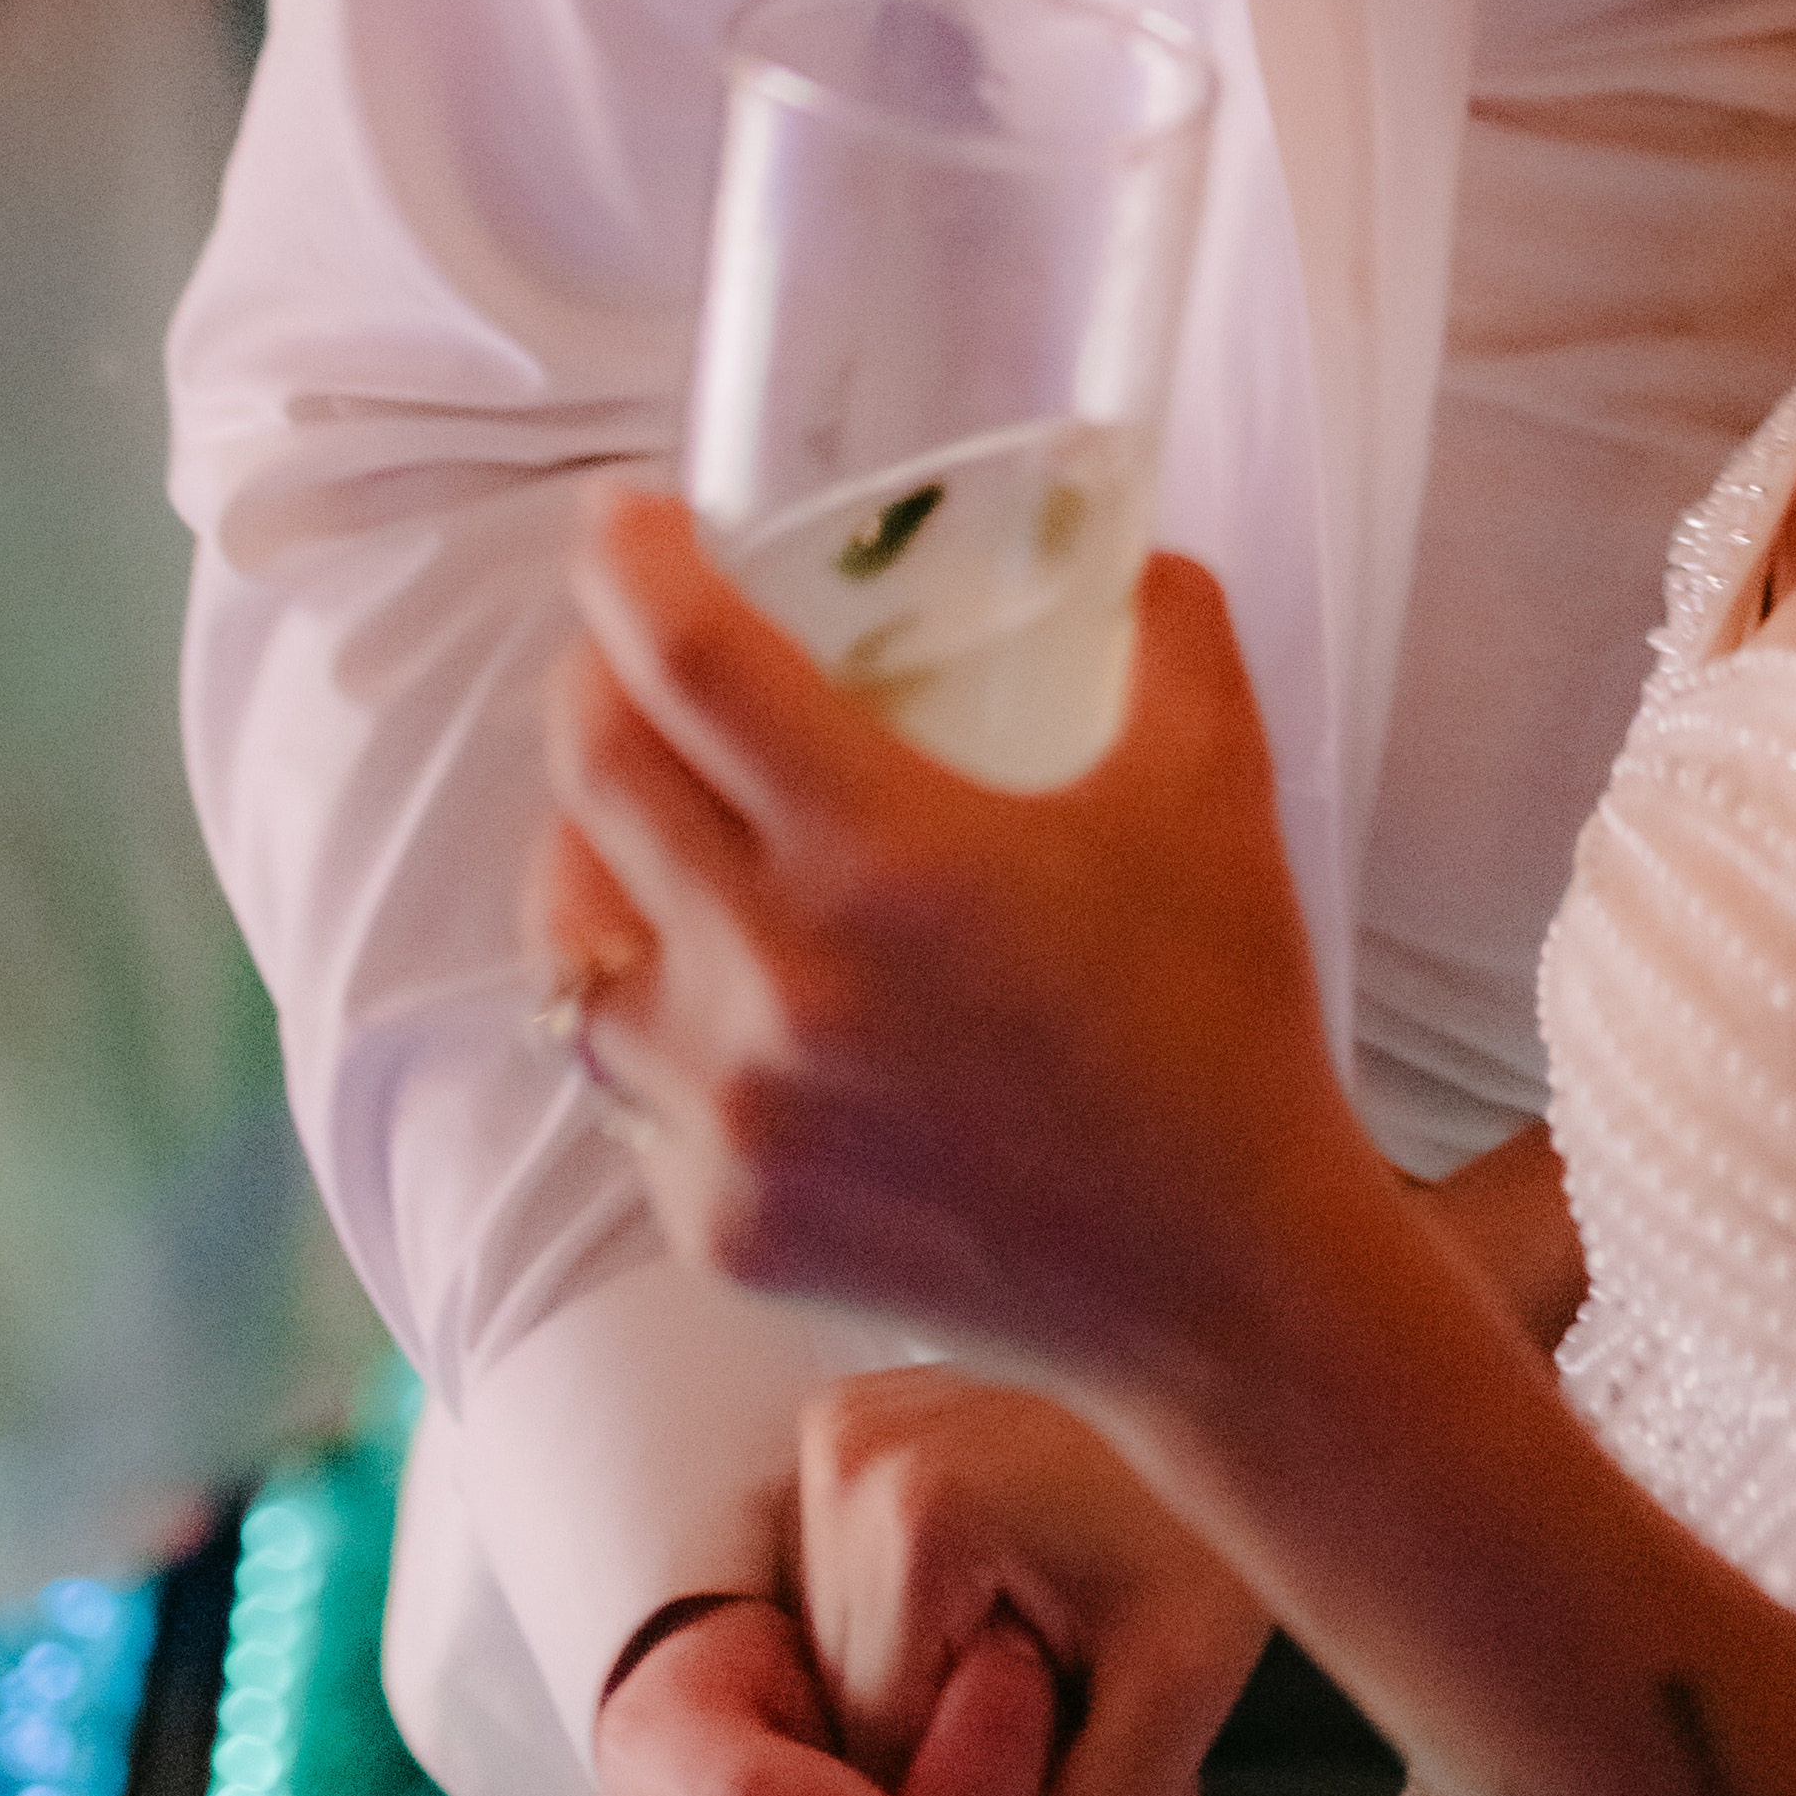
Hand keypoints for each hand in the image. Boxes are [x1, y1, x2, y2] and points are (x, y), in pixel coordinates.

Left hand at [542, 502, 1341, 1380]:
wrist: (1222, 1279)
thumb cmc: (1221, 1017)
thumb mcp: (1215, 780)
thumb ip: (1166, 628)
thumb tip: (1122, 551)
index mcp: (883, 857)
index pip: (689, 665)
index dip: (630, 566)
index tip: (621, 516)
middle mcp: (772, 987)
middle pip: (594, 784)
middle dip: (592, 682)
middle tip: (630, 645)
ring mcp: (729, 1121)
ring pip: (573, 949)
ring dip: (591, 855)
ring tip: (647, 819)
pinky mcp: (719, 1221)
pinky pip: (627, 1083)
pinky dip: (652, 1009)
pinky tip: (714, 982)